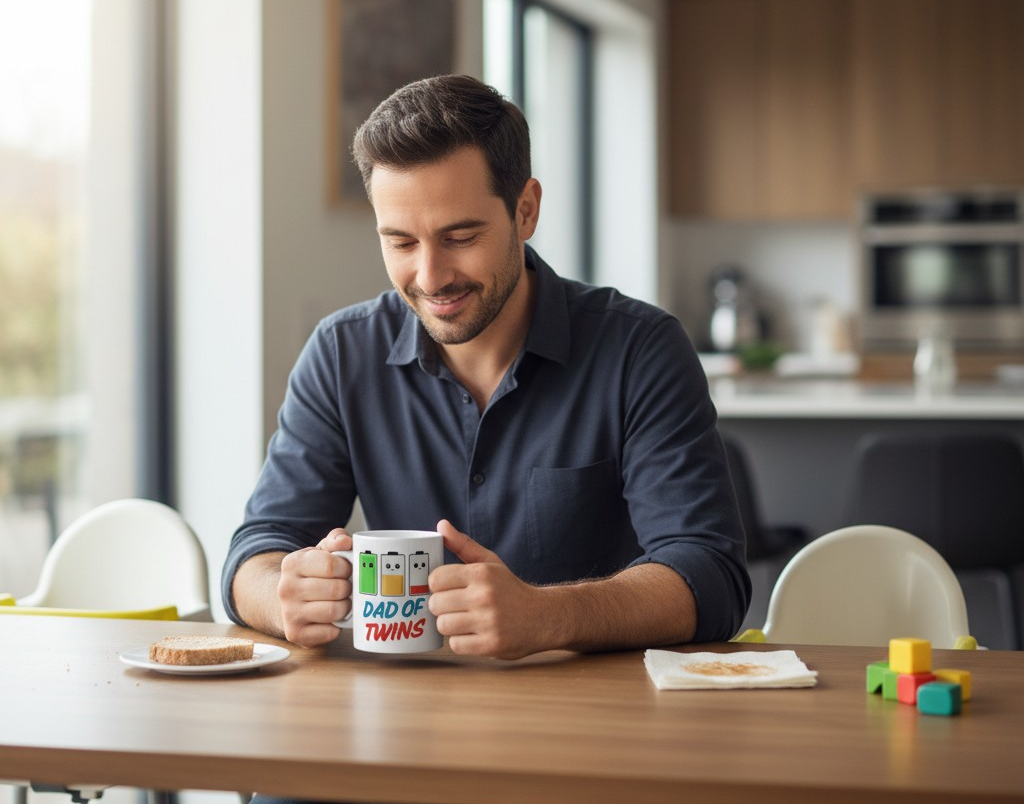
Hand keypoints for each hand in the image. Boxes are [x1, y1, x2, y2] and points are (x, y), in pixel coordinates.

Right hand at [277, 528, 352, 646]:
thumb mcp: (321, 551)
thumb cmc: (311, 574)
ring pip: (335, 611)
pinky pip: (330, 632)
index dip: (347, 568)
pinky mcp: (295, 633)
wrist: (286, 601)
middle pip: (336, 589)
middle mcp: (286, 588)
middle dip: (348, 588)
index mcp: (292, 563)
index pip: (331, 565)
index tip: (346, 570)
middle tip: (346, 587)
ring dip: (346, 607)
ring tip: (341, 601)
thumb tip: (346, 541)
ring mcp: (289, 613)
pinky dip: (337, 627)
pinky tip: (332, 619)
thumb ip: (336, 540)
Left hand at [428, 519, 557, 659]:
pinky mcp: (491, 645)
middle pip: (435, 603)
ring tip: (463, 620)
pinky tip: (473, 634)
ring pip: (443, 625)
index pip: (436, 578)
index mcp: (482, 573)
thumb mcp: (490, 562)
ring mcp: (488, 622)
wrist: (542, 617)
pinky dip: (461, 642)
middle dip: (441, 606)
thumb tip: (441, 524)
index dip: (437, 585)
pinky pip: (456, 645)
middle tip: (454, 606)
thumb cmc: (510, 589)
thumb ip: (463, 545)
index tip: (446, 588)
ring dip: (450, 625)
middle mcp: (485, 596)